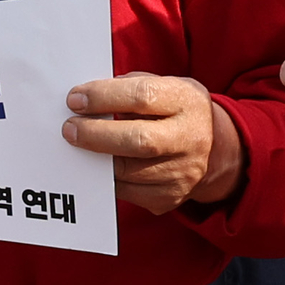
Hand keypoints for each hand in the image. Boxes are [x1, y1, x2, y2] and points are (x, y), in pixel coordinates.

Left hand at [65, 72, 240, 213]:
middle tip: (69, 128)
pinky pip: (127, 192)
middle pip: (138, 140)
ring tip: (78, 145)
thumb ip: (131, 86)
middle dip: (95, 134)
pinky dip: (106, 179)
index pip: (142, 96)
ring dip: (95, 159)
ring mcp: (183, 173)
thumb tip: (87, 98)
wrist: (215, 150)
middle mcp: (191, 138)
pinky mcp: (170, 198)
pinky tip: (97, 166)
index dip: (104, 97)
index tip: (75, 99)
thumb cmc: (175, 111)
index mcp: (188, 101)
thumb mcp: (165, 86)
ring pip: (128, 171)